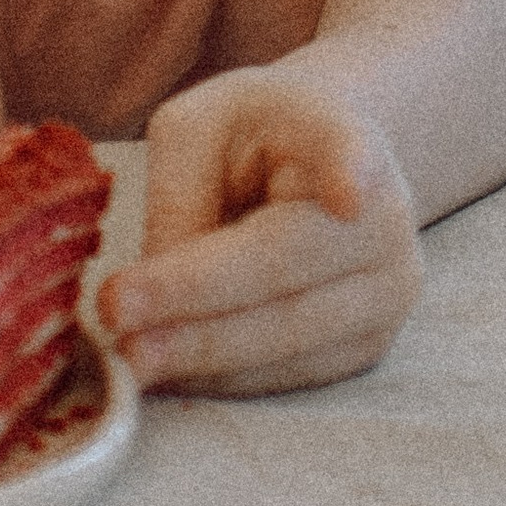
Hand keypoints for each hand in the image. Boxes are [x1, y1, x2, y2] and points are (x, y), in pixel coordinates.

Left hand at [97, 68, 422, 396]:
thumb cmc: (249, 137)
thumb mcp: (196, 127)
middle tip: (117, 321)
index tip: (348, 195)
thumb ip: (180, 195)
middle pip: (290, 272)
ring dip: (204, 357)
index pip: (347, 151)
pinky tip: (170, 370)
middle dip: (199, 307)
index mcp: (345, 135)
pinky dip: (227, 378)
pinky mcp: (368, 346)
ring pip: (291, 340)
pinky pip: (292, 373)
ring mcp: (388, 292)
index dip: (349, 172)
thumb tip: (156, 290)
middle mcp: (387, 220)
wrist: (318, 167)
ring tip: (130, 359)